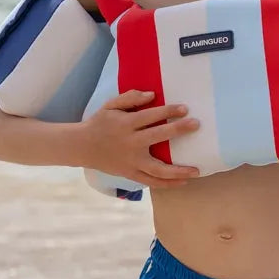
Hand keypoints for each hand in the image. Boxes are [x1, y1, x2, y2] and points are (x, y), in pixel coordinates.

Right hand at [80, 90, 200, 189]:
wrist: (82, 146)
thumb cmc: (100, 123)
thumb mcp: (110, 106)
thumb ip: (130, 98)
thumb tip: (152, 95)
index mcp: (126, 124)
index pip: (150, 116)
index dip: (168, 111)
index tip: (185, 108)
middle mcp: (130, 143)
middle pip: (157, 136)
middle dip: (178, 130)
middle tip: (196, 125)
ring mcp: (131, 161)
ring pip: (157, 168)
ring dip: (178, 170)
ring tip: (196, 170)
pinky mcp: (130, 173)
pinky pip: (150, 181)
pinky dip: (167, 184)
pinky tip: (183, 182)